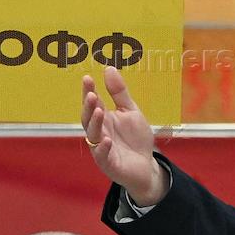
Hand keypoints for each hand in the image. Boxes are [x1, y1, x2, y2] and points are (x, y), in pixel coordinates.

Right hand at [81, 65, 168, 204]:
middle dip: (89, 106)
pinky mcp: (108, 164)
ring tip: (99, 111)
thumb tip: (109, 68)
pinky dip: (103, 148)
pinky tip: (107, 140)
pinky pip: (102, 156)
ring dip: (95, 123)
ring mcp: (101, 148)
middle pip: (88, 118)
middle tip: (91, 94)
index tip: (88, 78)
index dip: (89, 91)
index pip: (92, 103)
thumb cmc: (135, 139)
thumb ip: (119, 93)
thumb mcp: (131, 112)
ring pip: (93, 135)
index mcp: (102, 118)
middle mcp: (98, 132)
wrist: (146, 166)